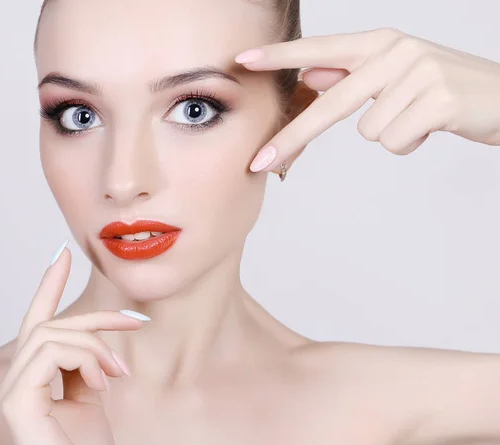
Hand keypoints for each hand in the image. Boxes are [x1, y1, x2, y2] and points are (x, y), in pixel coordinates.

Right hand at [0, 241, 146, 444]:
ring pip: (50, 335)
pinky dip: (84, 359)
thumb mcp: (90, 396)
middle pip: (47, 327)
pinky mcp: (13, 404)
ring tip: (117, 374)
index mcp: (25, 385)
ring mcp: (6, 396)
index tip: (62, 254)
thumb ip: (84, 364)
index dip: (47, 287)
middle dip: (95, 320)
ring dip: (94, 346)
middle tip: (135, 323)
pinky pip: (50, 353)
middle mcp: (8, 388)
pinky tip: (103, 383)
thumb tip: (92, 337)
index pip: (34, 327)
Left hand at [235, 28, 499, 172]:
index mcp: (380, 43)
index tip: (242, 63)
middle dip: (294, 138)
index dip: (280, 57)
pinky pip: (396, 141)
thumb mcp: (395, 76)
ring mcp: (419, 71)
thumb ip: (351, 75)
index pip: (320, 50)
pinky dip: (410, 143)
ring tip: (419, 117)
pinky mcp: (439, 98)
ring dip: (392, 133)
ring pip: (369, 131)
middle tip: (259, 163)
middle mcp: (396, 51)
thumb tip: (310, 76)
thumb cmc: (440, 90)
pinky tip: (432, 126)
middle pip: (330, 103)